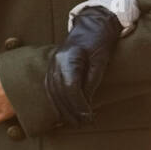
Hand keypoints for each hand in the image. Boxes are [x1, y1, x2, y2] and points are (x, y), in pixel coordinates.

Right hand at [45, 5, 123, 125]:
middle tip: (84, 124)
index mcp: (69, 58)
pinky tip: (63, 113)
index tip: (89, 117)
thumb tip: (86, 105)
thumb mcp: (100, 62)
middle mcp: (56, 62)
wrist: (91, 25)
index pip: (71, 88)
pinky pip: (50, 89)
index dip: (79, 105)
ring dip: (63, 110)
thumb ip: (91, 83)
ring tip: (75, 122)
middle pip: (60, 93)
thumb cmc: (99, 42)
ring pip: (52, 93)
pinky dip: (57, 102)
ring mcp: (52, 65)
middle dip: (71, 111)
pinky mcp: (52, 68)